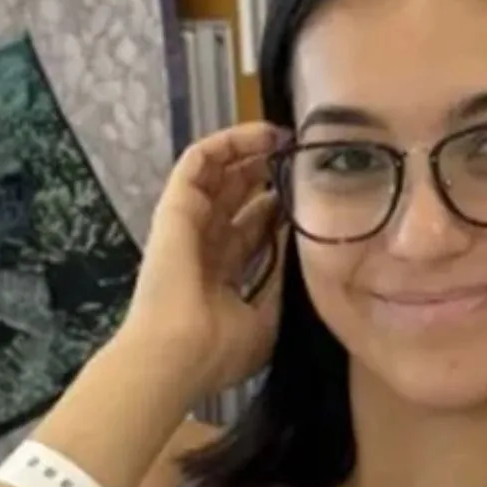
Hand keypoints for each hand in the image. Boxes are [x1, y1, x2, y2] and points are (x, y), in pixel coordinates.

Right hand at [116, 122, 286, 400]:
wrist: (179, 353)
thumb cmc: (221, 347)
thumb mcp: (265, 317)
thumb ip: (279, 281)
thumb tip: (299, 247)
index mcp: (221, 274)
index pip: (252, 230)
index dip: (279, 209)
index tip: (309, 193)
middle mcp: (204, 243)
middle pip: (235, 196)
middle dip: (265, 173)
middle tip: (299, 157)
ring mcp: (188, 222)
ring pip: (217, 172)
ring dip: (248, 150)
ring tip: (283, 135)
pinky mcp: (177, 205)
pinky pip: (198, 161)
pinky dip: (226, 143)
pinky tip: (260, 134)